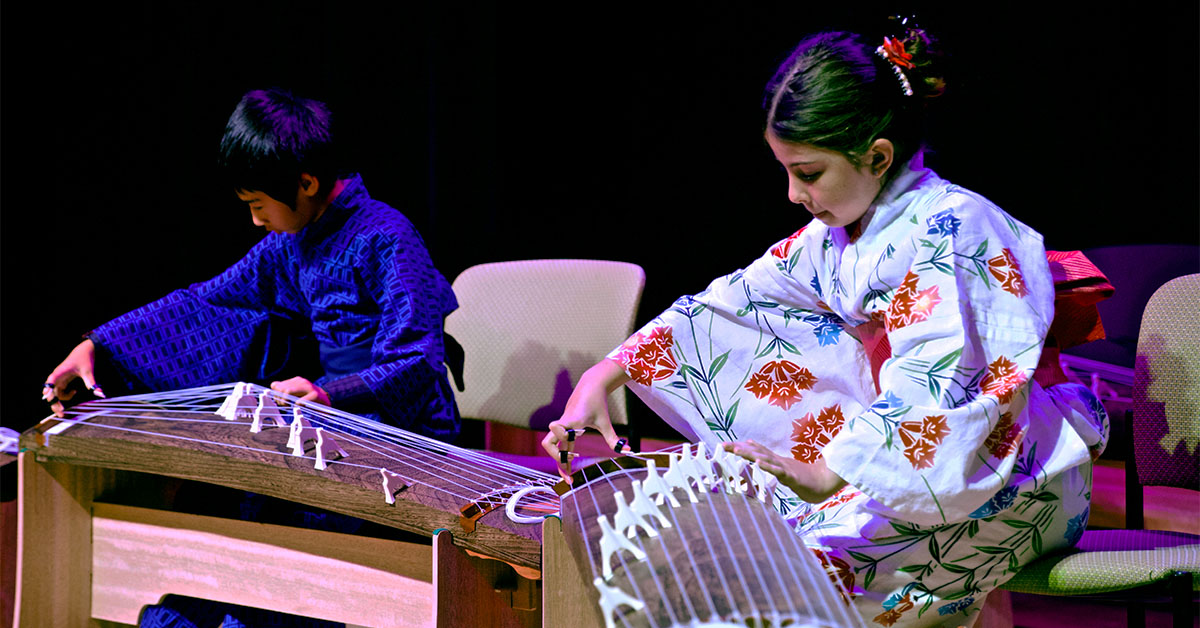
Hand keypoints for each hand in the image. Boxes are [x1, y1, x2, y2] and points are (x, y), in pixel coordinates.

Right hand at [43, 339, 103, 416]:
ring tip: (64, 411)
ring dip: (58, 401)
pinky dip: (65, 395)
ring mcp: (59, 378)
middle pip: (51, 391)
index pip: (52, 379)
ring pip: (54, 393)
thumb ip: (92, 384)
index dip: (48, 387)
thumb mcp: (89, 372)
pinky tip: (74, 392)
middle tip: (60, 413)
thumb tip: (101, 394)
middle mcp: (57, 376)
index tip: (46, 395)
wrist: (85, 350)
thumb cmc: (85, 359)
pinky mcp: (62, 380)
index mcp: (61, 371)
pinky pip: (59, 391)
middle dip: (54, 403)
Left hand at [270, 376, 330, 405]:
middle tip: (285, 406)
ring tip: (290, 407)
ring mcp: (308, 387)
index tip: (280, 402)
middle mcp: (301, 381)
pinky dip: (297, 406)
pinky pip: (300, 401)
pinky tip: (300, 408)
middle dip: (280, 399)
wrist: (327, 401)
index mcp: (296, 381)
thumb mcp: (297, 394)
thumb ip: (286, 391)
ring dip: (286, 402)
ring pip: (288, 392)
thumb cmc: (310, 399)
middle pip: (281, 389)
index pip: (276, 385)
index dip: (275, 395)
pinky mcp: (314, 395)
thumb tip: (274, 388)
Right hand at [541, 359, 631, 481]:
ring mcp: (562, 427)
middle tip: (570, 471)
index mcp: (572, 420)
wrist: (590, 386)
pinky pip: (558, 443)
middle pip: (548, 443)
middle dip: (557, 459)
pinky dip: (562, 455)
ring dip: (558, 459)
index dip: (563, 436)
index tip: (579, 438)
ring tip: (569, 473)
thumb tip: (627, 450)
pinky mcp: (564, 428)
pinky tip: (570, 464)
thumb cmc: (597, 402)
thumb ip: (613, 438)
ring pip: (551, 445)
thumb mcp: (605, 422)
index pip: (556, 428)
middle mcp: (564, 424)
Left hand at [723, 439, 845, 502]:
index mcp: (774, 460)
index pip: (754, 451)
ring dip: (750, 454)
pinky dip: (767, 466)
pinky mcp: (792, 477)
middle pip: (756, 452)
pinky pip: (778, 471)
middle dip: (739, 448)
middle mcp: (777, 461)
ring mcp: (784, 467)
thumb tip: (757, 456)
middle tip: (723, 445)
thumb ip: (771, 463)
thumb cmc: (803, 477)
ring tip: (736, 450)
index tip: (724, 445)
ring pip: (765, 459)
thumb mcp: (783, 470)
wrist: (824, 482)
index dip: (740, 447)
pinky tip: (757, 463)